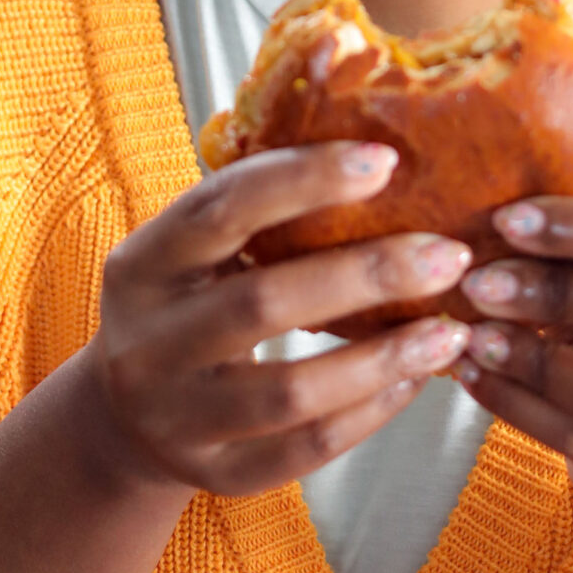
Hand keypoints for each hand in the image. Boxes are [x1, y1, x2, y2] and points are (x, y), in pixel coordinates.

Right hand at [0, 142, 471, 572]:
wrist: (122, 420)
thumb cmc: (187, 303)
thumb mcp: (191, 250)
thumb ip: (256, 201)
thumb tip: (361, 96)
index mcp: (141, 264)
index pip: (219, 209)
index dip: (301, 181)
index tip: (385, 159)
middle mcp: (146, 342)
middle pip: (261, 304)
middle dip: (365, 276)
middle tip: (449, 254)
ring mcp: (175, 416)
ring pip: (286, 391)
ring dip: (380, 357)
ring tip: (450, 329)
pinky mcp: (212, 476)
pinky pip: (301, 451)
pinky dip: (366, 416)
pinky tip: (415, 380)